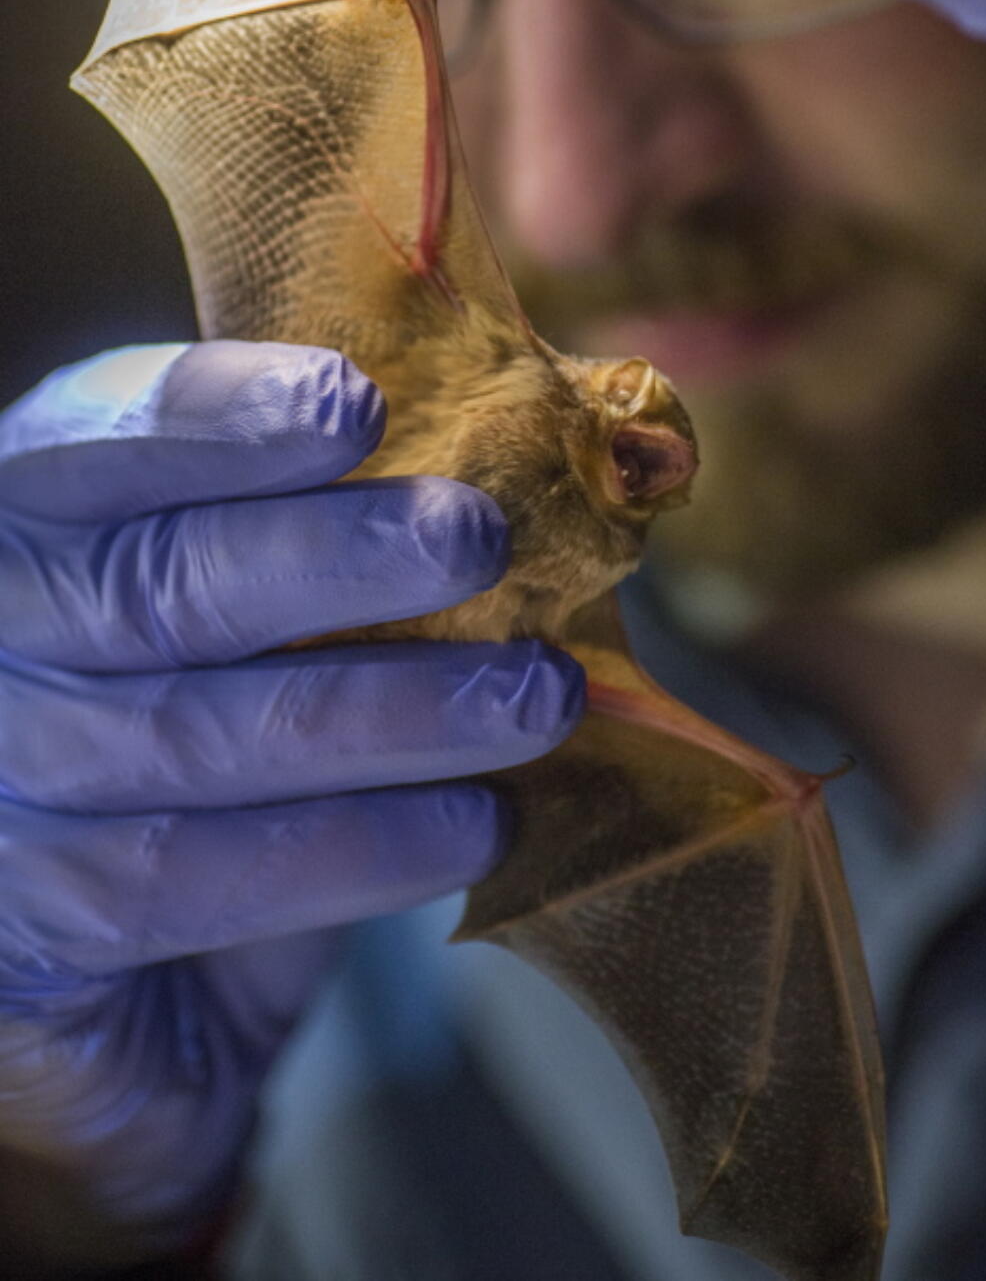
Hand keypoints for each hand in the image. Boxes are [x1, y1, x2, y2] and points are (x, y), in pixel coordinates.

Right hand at [0, 340, 582, 1263]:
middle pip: (150, 588)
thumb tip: (510, 462)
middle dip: (332, 558)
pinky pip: (193, 885)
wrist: (145, 980)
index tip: (353, 404)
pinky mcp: (29, 936)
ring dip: (389, 713)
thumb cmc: (228, 723)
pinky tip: (474, 824)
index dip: (216, 420)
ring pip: (190, 739)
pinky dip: (353, 849)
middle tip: (476, 538)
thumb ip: (326, 529)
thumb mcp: (259, 606)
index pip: (94, 443)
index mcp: (31, 519)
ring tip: (535, 696)